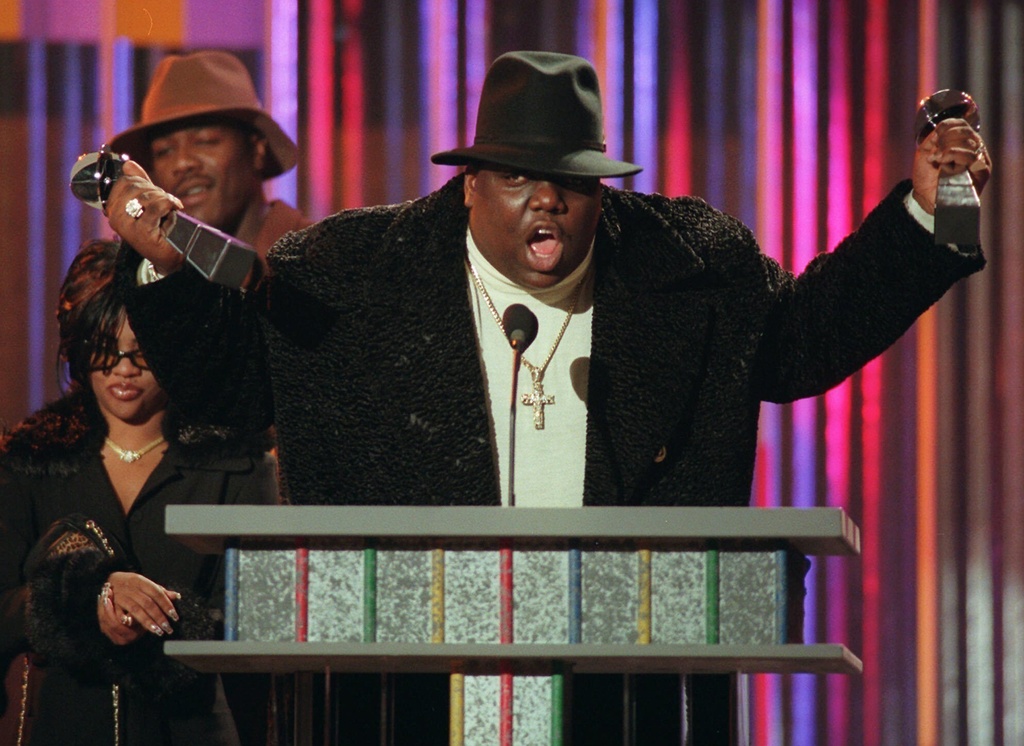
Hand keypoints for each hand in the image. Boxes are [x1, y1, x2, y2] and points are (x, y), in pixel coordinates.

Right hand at [97, 571, 180, 644]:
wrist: (110, 578)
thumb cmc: (133, 584)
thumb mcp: (147, 584)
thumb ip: (161, 591)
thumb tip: (177, 596)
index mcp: (142, 582)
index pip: (157, 593)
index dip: (166, 605)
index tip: (174, 616)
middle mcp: (132, 588)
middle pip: (148, 604)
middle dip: (159, 617)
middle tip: (168, 628)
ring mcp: (122, 596)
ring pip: (136, 609)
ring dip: (147, 621)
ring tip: (157, 631)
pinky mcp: (112, 603)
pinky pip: (118, 612)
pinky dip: (124, 618)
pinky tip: (131, 625)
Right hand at [105, 161, 186, 275]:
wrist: (170, 255)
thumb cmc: (159, 229)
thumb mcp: (149, 203)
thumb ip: (139, 184)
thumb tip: (128, 164)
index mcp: (112, 209)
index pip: (125, 181)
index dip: (144, 183)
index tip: (155, 194)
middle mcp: (114, 218)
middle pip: (135, 187)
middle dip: (156, 191)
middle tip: (166, 204)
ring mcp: (126, 226)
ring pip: (147, 196)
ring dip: (165, 200)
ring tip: (170, 212)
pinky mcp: (141, 232)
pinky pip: (157, 207)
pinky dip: (170, 206)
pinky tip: (174, 213)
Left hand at [912, 118, 992, 213]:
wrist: (925, 197)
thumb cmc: (927, 176)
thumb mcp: (925, 152)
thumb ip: (932, 138)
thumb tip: (939, 128)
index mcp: (963, 143)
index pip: (963, 125)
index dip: (949, 125)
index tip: (936, 134)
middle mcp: (974, 150)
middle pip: (967, 132)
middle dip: (947, 137)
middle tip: (936, 149)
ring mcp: (979, 161)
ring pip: (970, 143)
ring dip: (949, 147)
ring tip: (936, 158)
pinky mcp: (981, 173)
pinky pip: (972, 157)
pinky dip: (955, 155)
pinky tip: (942, 162)